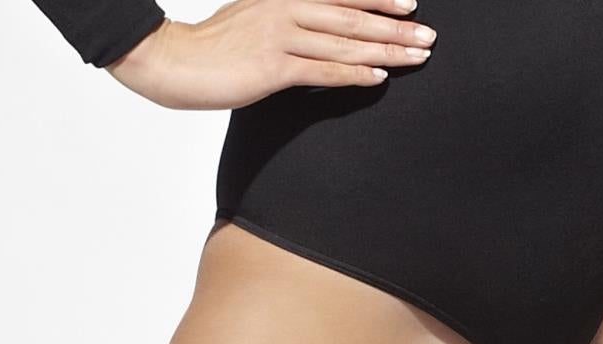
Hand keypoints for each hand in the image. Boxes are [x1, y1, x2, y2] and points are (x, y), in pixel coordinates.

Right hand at [109, 2, 436, 109]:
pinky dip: (353, 74)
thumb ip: (284, 23)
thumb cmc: (212, 48)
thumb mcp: (251, 20)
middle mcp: (286, 9)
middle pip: (352, 17)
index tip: (410, 3)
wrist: (174, 61)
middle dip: (394, 27)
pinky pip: (322, 71)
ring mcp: (280, 37)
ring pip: (344, 43)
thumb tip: (314, 35)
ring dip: (385, 50)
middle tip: (428, 36)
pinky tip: (378, 77)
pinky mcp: (272, 68)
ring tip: (416, 57)